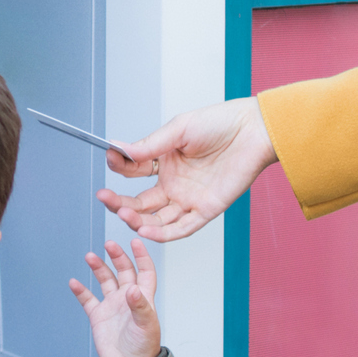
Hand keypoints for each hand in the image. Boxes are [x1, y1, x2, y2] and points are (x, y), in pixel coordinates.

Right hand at [69, 239, 161, 356]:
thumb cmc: (143, 348)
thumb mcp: (146, 326)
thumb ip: (140, 306)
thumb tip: (131, 289)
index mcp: (143, 297)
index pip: (145, 271)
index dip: (141, 256)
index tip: (135, 241)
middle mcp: (127, 298)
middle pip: (123, 271)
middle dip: (117, 257)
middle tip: (109, 245)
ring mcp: (112, 306)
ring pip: (104, 280)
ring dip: (98, 268)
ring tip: (90, 257)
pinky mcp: (98, 316)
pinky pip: (88, 299)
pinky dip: (80, 290)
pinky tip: (74, 282)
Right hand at [97, 98, 277, 242]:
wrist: (253, 130)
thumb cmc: (220, 123)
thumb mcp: (179, 129)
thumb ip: (150, 145)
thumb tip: (119, 150)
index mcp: (165, 162)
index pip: (134, 171)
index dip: (121, 166)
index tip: (111, 157)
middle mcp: (174, 184)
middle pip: (140, 202)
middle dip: (120, 203)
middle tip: (105, 198)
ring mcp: (189, 199)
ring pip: (157, 219)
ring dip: (138, 220)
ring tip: (123, 214)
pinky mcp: (206, 210)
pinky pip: (182, 228)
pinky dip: (163, 233)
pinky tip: (146, 230)